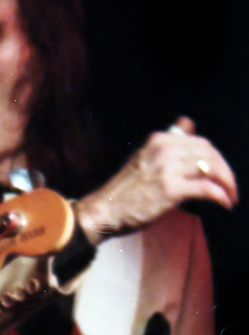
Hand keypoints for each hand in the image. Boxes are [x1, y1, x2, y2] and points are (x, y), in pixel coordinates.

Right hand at [74, 117, 237, 242]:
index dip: (215, 157)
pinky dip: (220, 195)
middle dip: (225, 170)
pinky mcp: (172, 190)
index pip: (199, 141)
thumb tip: (188, 123)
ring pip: (211, 168)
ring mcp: (169, 169)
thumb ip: (168, 142)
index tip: (219, 171)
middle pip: (208, 152)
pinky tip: (225, 203)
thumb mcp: (144, 156)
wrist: (103, 211)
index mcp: (160, 139)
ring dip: (227, 183)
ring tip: (231, 196)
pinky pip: (206, 188)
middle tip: (230, 186)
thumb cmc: (123, 190)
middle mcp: (165, 149)